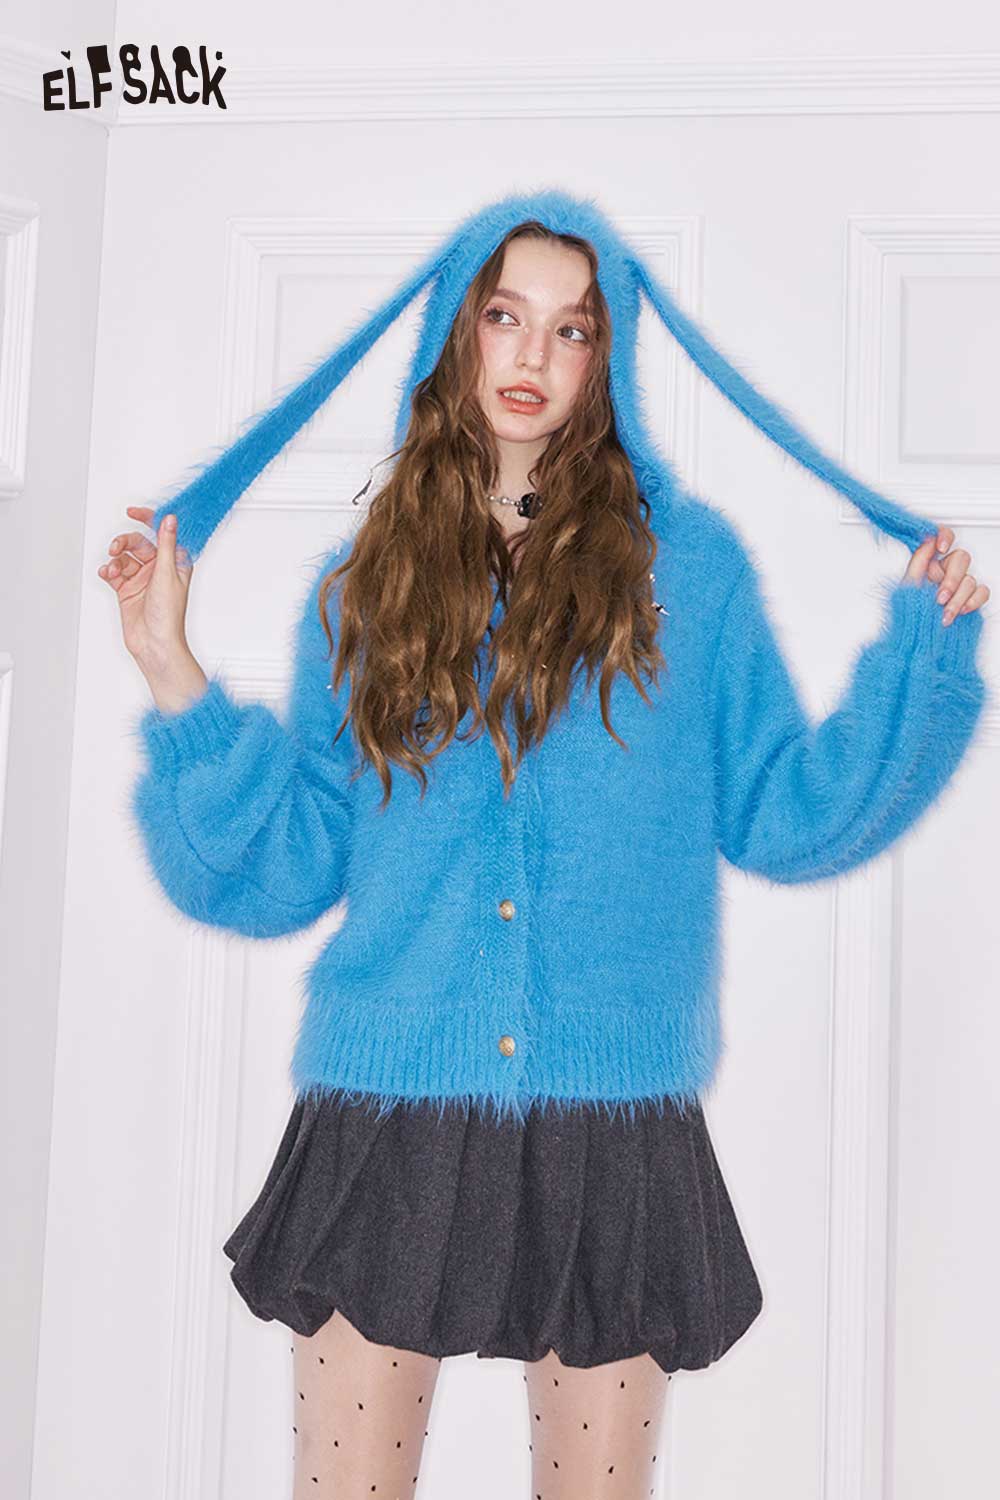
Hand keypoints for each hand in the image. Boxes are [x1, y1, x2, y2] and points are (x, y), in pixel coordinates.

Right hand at [98, 506, 194, 667]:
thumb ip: (165, 544)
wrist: (154, 644)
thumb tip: (170, 519)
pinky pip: (114, 573)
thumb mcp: (167, 573)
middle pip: (138, 543)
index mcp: (174, 562)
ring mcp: (142, 579)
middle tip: (115, 548)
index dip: (148, 519)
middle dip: (125, 543)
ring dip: (115, 559)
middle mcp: (158, 569)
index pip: (161, 533)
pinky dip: (109, 571)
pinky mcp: (127, 590)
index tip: (133, 511)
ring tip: (113, 569)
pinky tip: (107, 574)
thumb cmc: (168, 615)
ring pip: (124, 557)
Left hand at [902, 525, 989, 626]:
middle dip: (951, 580)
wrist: (917, 639)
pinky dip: (973, 601)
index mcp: (930, 564)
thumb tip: (928, 538)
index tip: (942, 548)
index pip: (942, 538)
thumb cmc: (908, 614)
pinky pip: (982, 592)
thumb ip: (918, 560)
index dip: (946, 536)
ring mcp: (959, 585)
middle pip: (961, 558)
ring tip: (945, 614)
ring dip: (958, 598)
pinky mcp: (970, 598)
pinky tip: (961, 611)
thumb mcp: (907, 586)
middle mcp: (946, 571)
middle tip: (940, 598)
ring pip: (971, 579)